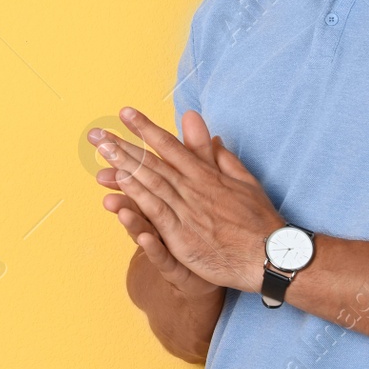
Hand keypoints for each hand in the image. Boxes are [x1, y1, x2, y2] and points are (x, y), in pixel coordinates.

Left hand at [90, 107, 283, 293]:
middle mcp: (193, 188)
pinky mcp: (183, 237)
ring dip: (124, 166)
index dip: (146, 128)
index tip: (125, 112)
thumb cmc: (259, 221)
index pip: (170, 146)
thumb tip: (211, 133)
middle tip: (97, 134)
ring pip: (150, 184)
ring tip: (102, 151)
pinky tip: (119, 189)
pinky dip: (138, 200)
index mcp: (205, 175)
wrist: (271, 255)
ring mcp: (187, 212)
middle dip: (123, 146)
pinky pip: (157, 214)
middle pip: (152, 163)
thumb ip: (221, 158)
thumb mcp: (244, 181)